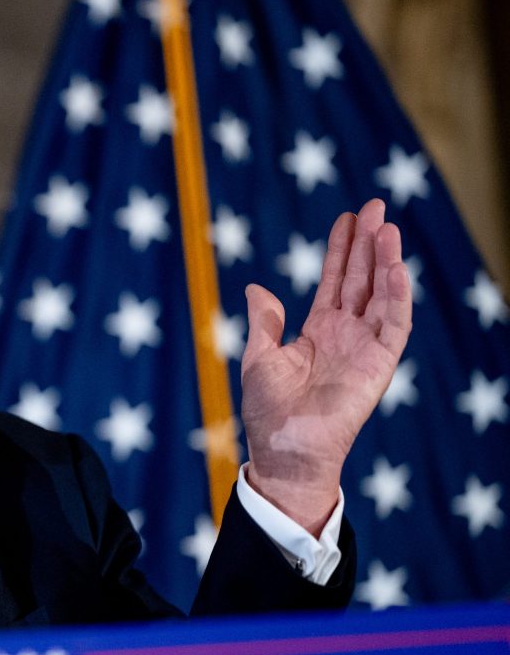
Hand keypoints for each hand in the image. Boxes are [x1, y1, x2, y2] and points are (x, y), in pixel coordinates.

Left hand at [240, 199, 412, 534]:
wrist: (285, 449)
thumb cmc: (269, 411)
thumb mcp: (260, 357)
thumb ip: (265, 322)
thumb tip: (256, 288)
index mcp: (318, 331)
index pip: (335, 281)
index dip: (341, 250)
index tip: (347, 218)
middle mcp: (345, 334)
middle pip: (362, 279)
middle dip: (368, 243)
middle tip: (375, 205)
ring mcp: (365, 347)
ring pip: (381, 295)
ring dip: (386, 261)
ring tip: (386, 227)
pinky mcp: (379, 364)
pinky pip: (394, 325)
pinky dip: (397, 297)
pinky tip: (395, 268)